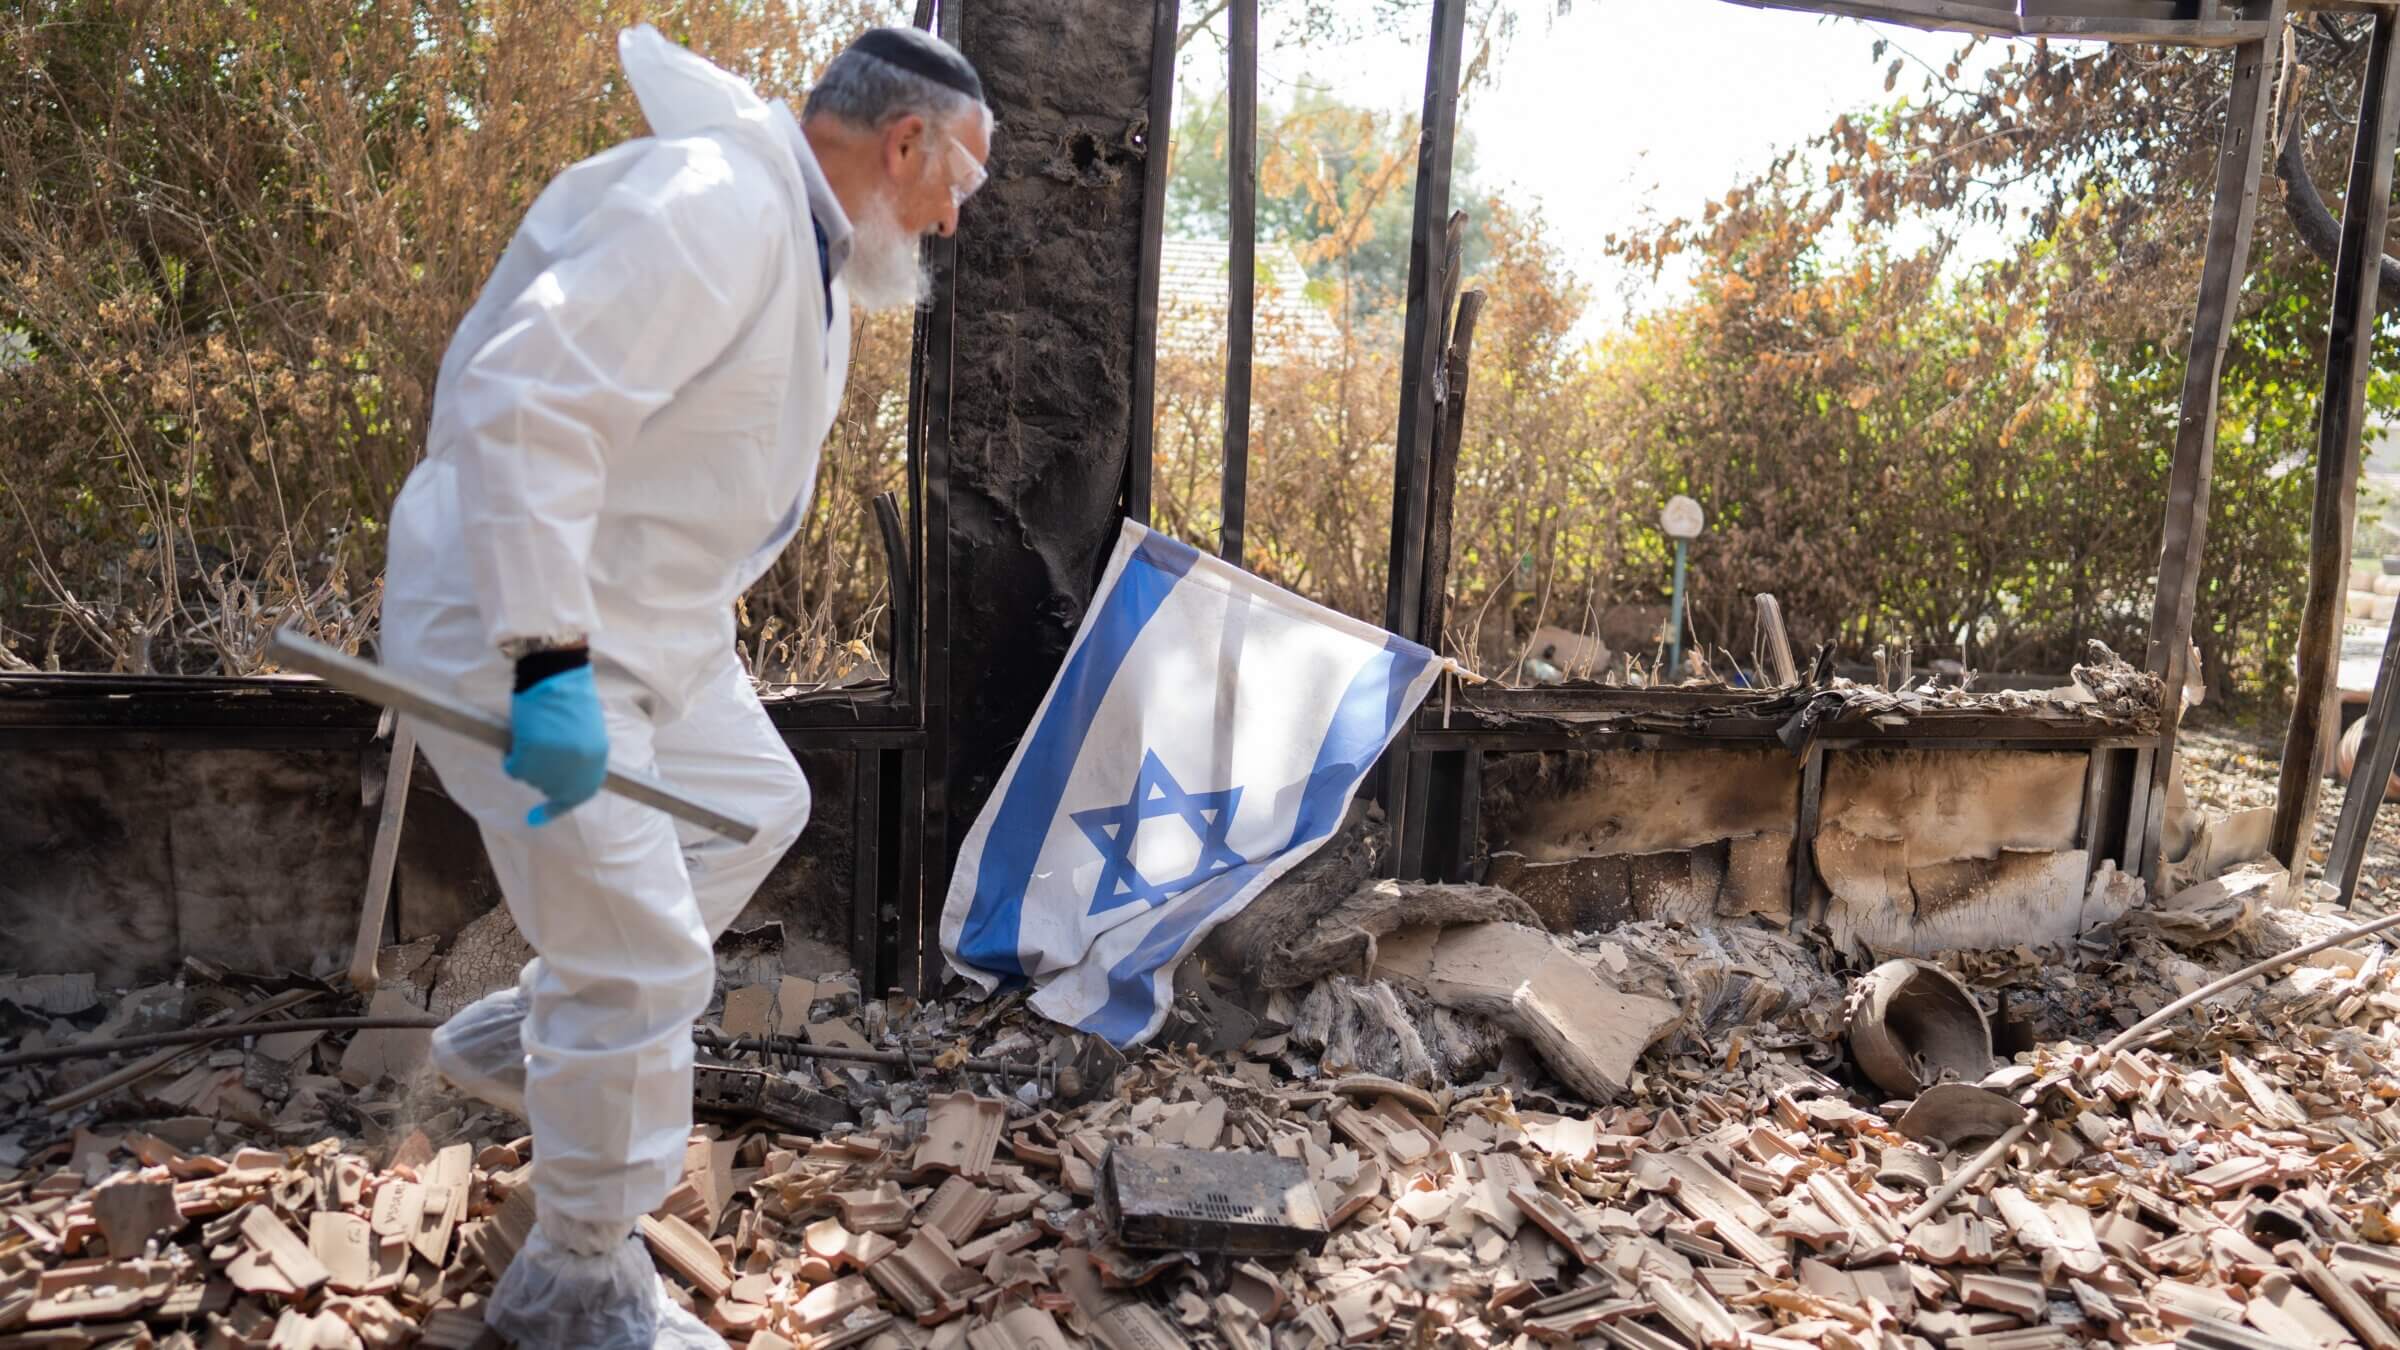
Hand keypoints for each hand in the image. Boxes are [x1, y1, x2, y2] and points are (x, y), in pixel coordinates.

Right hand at [504, 665, 608, 824]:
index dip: (557, 806)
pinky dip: (511, 756)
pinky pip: (514, 767)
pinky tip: (519, 737)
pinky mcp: (533, 755)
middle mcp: (579, 768)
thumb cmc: (570, 697)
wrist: (556, 675)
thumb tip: (558, 778)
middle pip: (550, 788)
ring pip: (530, 778)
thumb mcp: (586, 734)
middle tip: (533, 752)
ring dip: (526, 761)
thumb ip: (578, 759)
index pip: (580, 794)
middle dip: (539, 774)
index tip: (538, 818)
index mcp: (598, 761)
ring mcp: (556, 763)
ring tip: (533, 734)